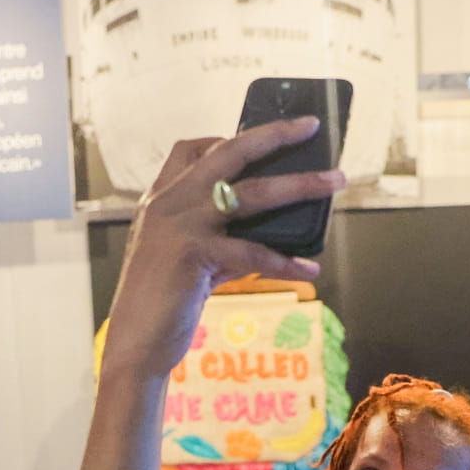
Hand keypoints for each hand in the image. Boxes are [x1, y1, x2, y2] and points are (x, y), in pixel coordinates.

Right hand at [101, 119, 345, 377]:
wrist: (134, 344)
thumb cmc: (162, 305)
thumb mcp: (187, 260)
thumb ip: (219, 239)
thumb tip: (272, 234)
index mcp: (160, 200)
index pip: (191, 149)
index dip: (226, 137)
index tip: (262, 135)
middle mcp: (167, 203)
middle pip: (228, 152)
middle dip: (274, 134)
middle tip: (310, 125)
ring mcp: (179, 225)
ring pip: (252, 193)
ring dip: (300, 185)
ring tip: (336, 182)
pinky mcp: (193, 254)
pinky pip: (253, 252)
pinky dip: (285, 262)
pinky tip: (309, 270)